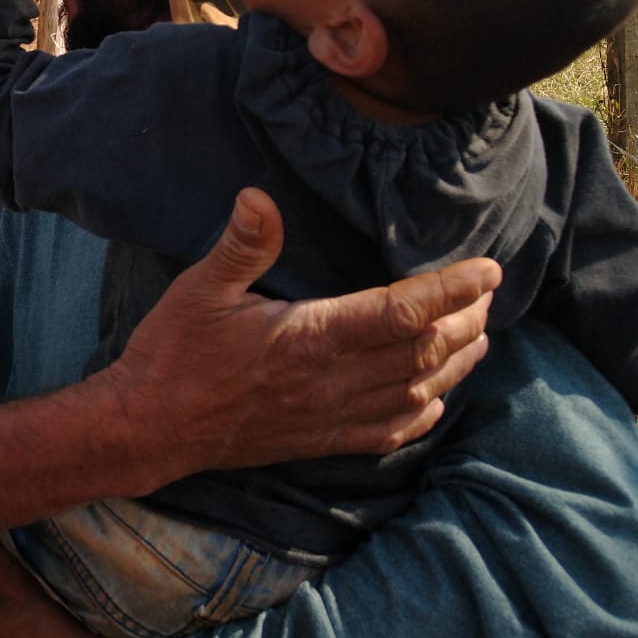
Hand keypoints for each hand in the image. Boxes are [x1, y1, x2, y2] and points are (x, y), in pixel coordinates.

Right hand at [97, 187, 497, 491]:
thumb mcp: (198, 289)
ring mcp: (330, 416)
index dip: (450, 290)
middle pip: (423, 351)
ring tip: (479, 335)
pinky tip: (434, 397)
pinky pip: (389, 432)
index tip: (488, 270)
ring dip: (456, 363)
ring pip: (416, 391)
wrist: (148, 428)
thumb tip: (258, 196)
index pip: (400, 311)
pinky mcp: (320, 441)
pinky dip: (423, 413)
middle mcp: (331, 381)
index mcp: (309, 337)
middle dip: (465, 320)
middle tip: (488, 293)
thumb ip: (241, 245)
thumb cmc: (172, 354)